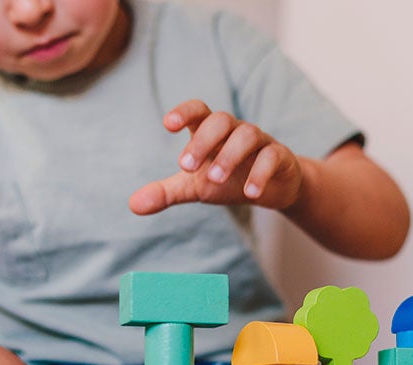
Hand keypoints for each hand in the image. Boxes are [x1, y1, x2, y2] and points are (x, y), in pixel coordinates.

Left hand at [129, 99, 303, 214]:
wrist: (272, 189)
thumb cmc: (228, 180)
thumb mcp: (195, 187)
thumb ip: (166, 192)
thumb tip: (133, 205)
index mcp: (211, 133)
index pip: (198, 111)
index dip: (184, 113)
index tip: (168, 124)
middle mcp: (235, 131)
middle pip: (221, 120)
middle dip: (202, 141)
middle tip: (185, 167)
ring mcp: (260, 142)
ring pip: (247, 135)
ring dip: (229, 156)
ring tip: (215, 180)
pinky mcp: (280, 157)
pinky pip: (272, 157)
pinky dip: (260, 173)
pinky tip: (250, 194)